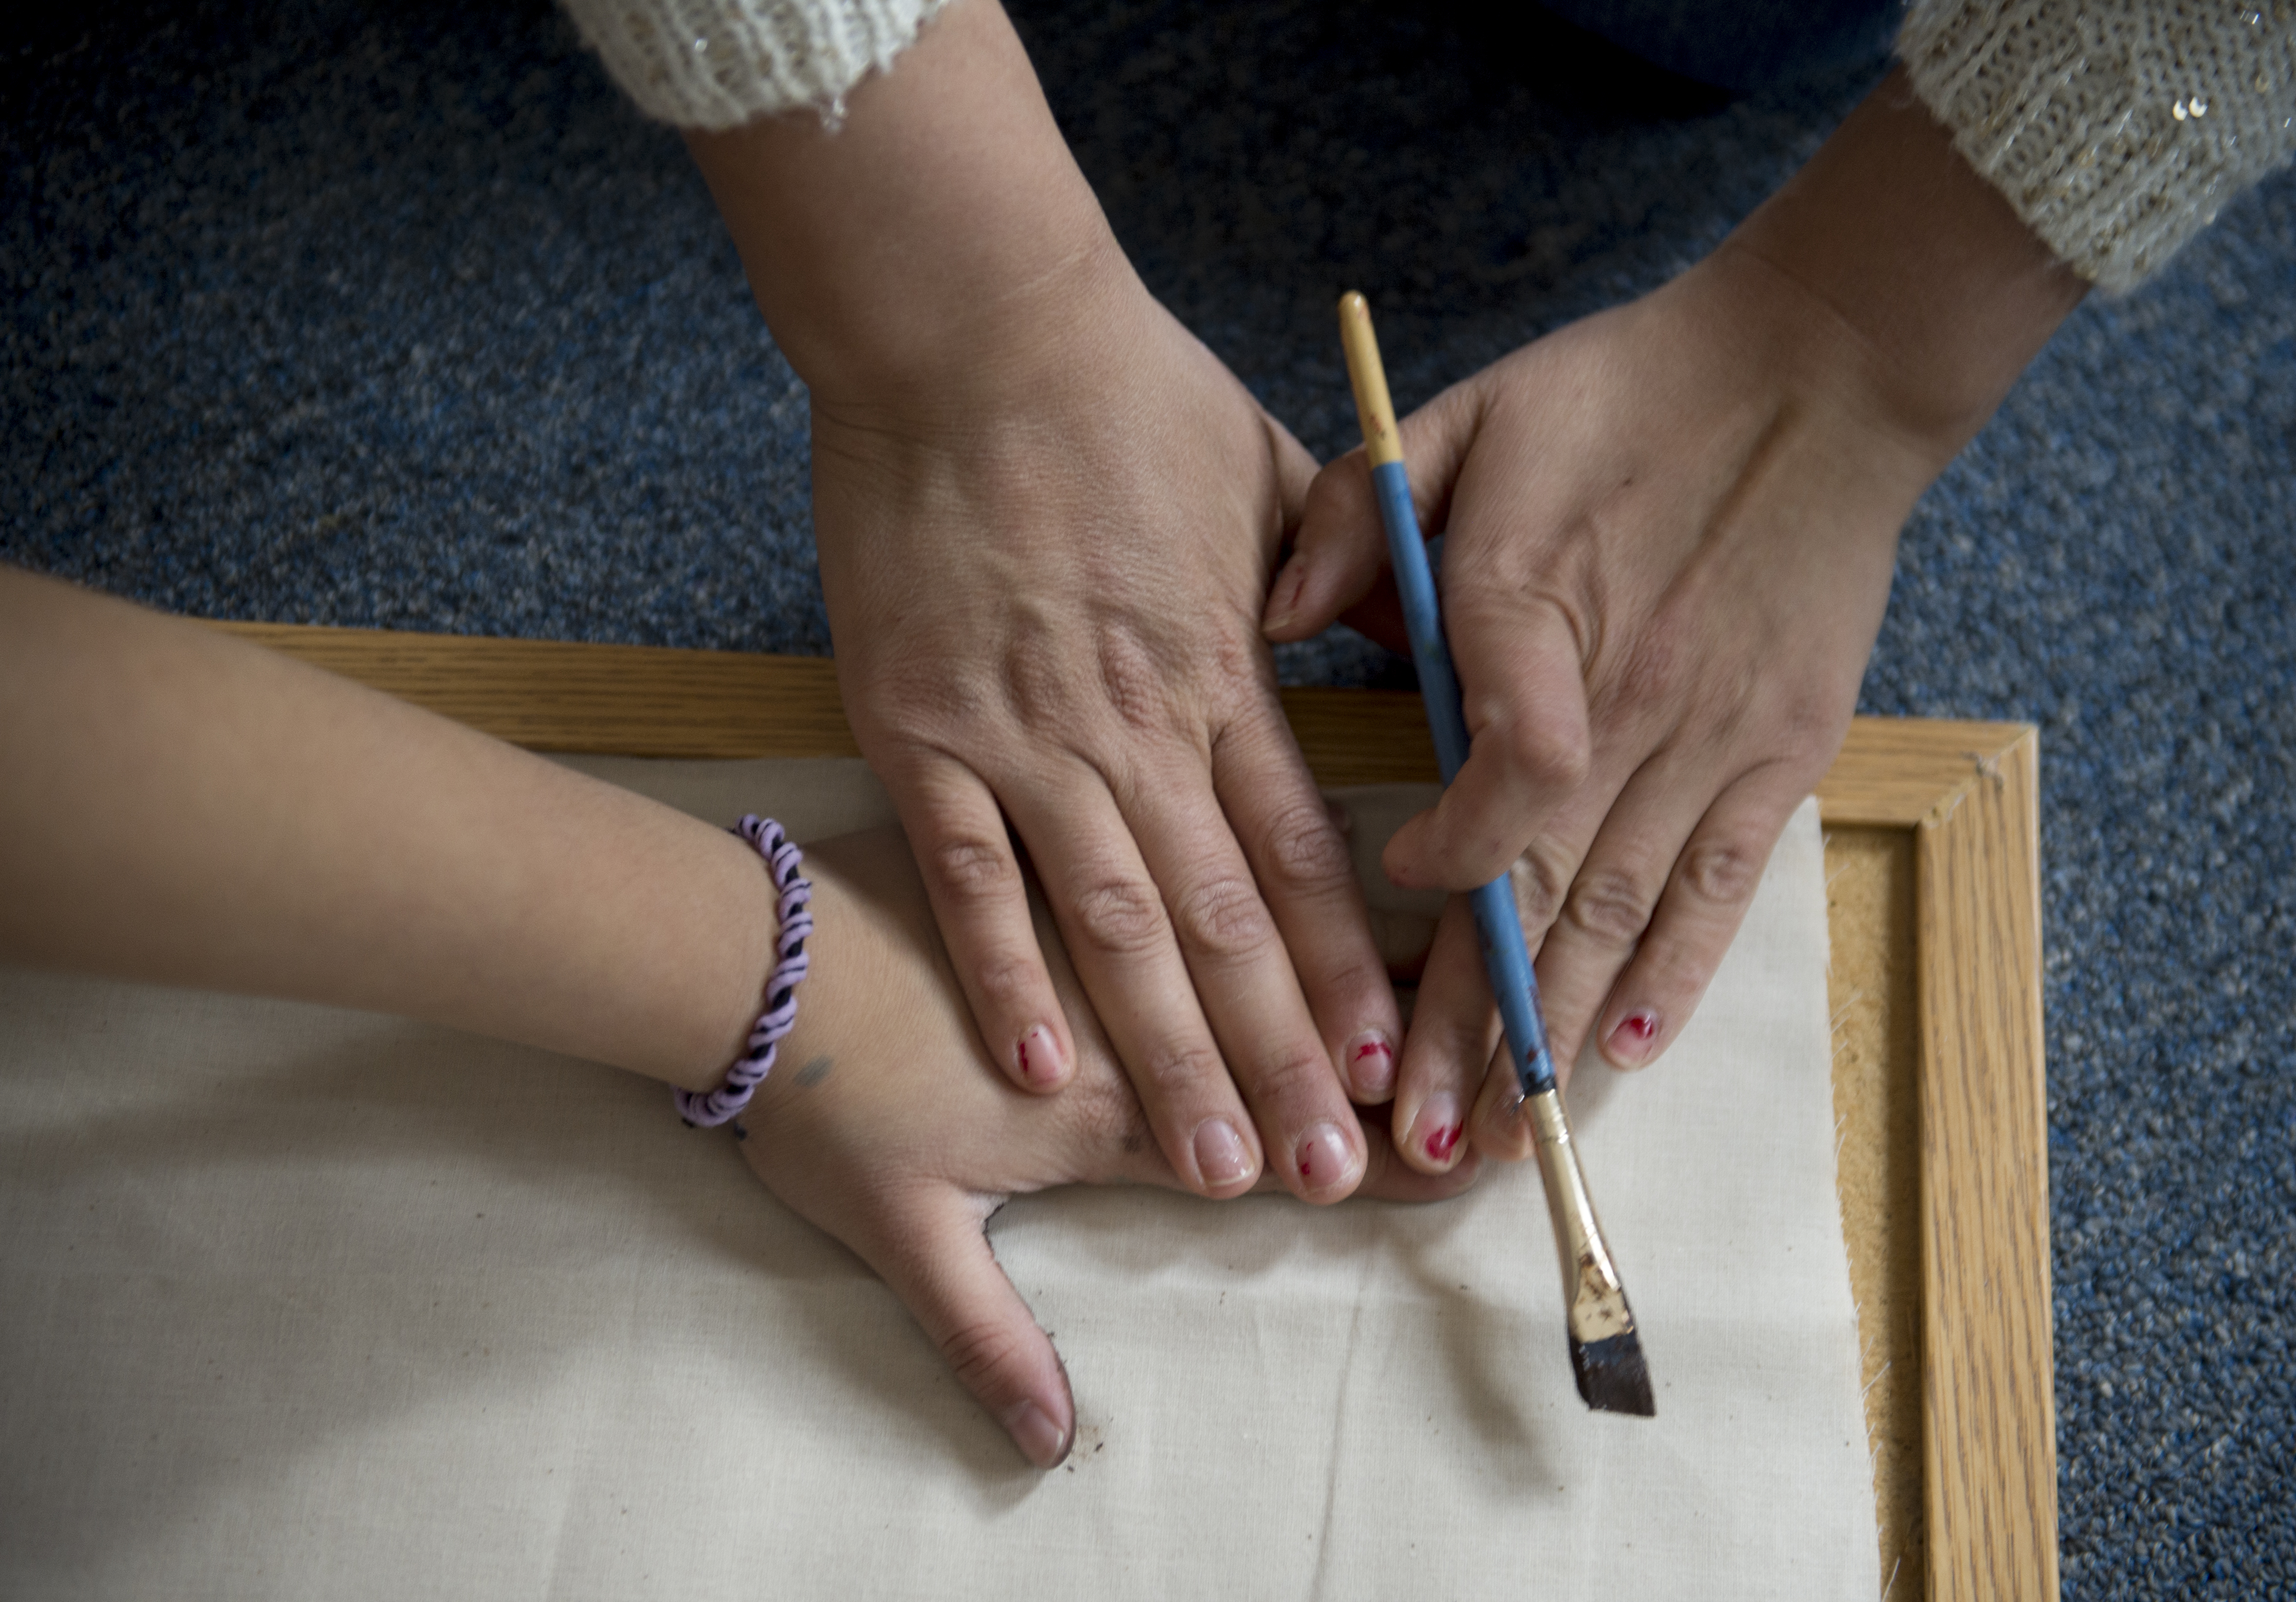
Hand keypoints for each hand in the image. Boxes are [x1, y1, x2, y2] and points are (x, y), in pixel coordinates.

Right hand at [685, 0, 1399, 1206]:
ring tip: (1214, 1165)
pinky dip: (1006, 971)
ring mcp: (1023, 736)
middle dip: (1282, 1058)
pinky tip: (1040, 1069)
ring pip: (1117, 926)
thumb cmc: (1122, 387)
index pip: (1303, 852)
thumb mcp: (1271, 469)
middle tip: (1324, 1176)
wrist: (967, 327)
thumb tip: (1413, 647)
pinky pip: (973, 873)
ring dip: (1169, 1056)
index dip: (1349, 970)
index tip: (1392, 1065)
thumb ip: (1341, 579)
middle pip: (1227, 922)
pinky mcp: (920, 730)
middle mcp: (1137, 725)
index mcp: (1223, 668)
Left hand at [733, 825, 1476, 1467]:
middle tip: (1496, 1060)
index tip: (1452, 1164)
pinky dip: (1274, 862)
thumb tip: (1046, 1441)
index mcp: (1099, 1107)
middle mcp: (1125, 1009)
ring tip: (1458, 970)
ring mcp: (1103, 914)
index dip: (1356, 1158)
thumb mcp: (896, 1229)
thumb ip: (984, 1333)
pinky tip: (1339, 849)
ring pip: (1262, 935)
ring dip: (1361, 961)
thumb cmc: (815, 1094)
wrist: (736, 953)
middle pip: (1285, 1038)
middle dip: (1397, 1064)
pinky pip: (1192, 844)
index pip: (1256, 1142)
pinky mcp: (1066, 838)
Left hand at [1265, 74, 2083, 1166]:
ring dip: (1556, 1033)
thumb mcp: (1470, 413)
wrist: (1820, 367)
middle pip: (1541, 889)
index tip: (1398, 893)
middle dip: (1469, 1023)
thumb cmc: (1628, 390)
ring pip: (1621, 913)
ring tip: (1502, 1138)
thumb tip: (1279, 614)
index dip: (1440, 865)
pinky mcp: (1782, 752)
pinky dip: (1676, 974)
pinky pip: (1721, 886)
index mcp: (1539, 611)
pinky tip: (1627, 1052)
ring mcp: (1712, 737)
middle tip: (1413, 1140)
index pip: (1491, 781)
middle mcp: (1628, 696)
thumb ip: (1366, 509)